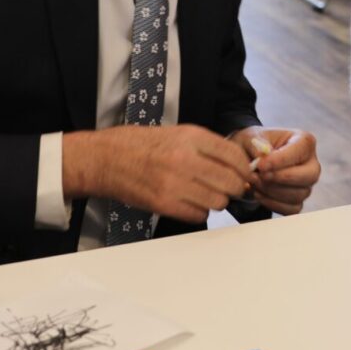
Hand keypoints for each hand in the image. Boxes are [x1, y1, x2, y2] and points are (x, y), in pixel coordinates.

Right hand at [62, 123, 250, 225]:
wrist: (105, 158)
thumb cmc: (141, 145)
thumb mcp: (178, 134)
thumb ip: (208, 147)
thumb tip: (237, 166)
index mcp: (191, 137)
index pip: (235, 157)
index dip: (245, 169)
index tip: (245, 175)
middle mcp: (185, 159)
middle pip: (231, 183)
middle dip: (234, 188)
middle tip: (228, 188)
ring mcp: (174, 183)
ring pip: (217, 202)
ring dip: (216, 201)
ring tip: (204, 194)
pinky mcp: (163, 204)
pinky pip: (198, 216)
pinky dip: (198, 212)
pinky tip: (189, 202)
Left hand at [231, 127, 320, 214]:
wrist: (249, 161)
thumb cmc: (254, 145)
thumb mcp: (250, 137)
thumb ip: (256, 144)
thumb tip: (262, 155)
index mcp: (304, 141)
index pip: (301, 149)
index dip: (282, 159)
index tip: (261, 165)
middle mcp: (311, 164)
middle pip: (310, 175)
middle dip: (281, 178)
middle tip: (259, 176)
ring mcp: (306, 184)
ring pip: (298, 194)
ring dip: (272, 191)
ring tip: (253, 182)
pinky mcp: (298, 201)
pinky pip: (291, 209)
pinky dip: (272, 203)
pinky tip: (258, 193)